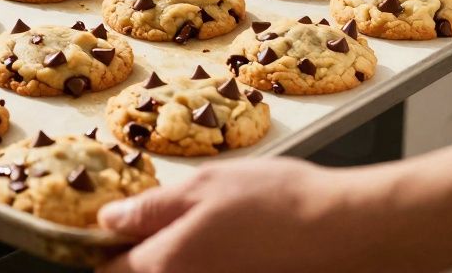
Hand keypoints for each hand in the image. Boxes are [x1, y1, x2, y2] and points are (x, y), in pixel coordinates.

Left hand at [96, 158, 439, 272]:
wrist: (344, 232)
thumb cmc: (277, 202)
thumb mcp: (204, 186)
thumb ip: (151, 208)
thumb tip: (108, 221)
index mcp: (164, 264)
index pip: (111, 269)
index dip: (107, 247)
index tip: (113, 230)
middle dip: (144, 256)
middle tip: (161, 225)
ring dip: (182, 258)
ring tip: (210, 231)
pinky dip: (213, 261)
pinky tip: (232, 244)